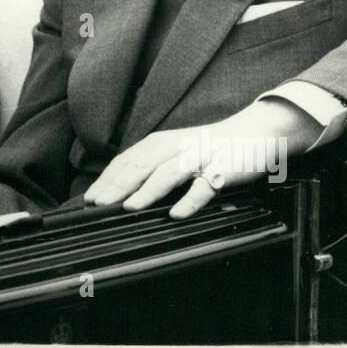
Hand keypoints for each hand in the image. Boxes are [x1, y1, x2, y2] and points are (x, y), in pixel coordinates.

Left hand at [84, 99, 320, 217]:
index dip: (108, 178)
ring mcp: (201, 156)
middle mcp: (177, 146)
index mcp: (162, 143)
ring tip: (129, 207)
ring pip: (169, 172)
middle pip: (142, 165)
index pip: (128, 160)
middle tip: (99, 205)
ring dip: (148, 190)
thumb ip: (153, 167)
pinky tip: (177, 214)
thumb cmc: (211, 148)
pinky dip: (190, 200)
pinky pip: (205, 186)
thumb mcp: (177, 152)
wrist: (256, 133)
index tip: (90, 198)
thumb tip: (121, 191)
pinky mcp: (224, 169)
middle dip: (118, 185)